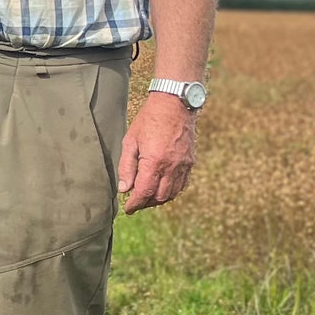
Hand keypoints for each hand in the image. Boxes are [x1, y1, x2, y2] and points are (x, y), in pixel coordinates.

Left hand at [118, 92, 197, 213]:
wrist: (174, 105)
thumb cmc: (149, 120)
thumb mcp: (130, 140)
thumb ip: (126, 166)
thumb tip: (124, 188)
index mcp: (154, 161)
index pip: (144, 192)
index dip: (135, 203)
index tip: (128, 209)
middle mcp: (172, 167)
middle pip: (159, 197)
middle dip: (146, 203)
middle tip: (135, 202)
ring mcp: (183, 166)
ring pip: (172, 193)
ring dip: (158, 199)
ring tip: (146, 196)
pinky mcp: (190, 163)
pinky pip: (182, 184)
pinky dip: (171, 191)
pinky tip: (161, 187)